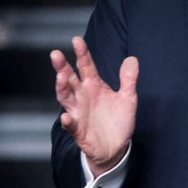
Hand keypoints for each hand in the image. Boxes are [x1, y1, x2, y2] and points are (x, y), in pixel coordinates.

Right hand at [50, 36, 137, 176]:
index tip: (76, 40)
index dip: (82, 53)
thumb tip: (132, 58)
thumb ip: (128, 79)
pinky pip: (71, 125)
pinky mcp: (79, 131)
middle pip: (69, 79)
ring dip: (61, 88)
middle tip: (56, 54)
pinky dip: (68, 121)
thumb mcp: (128, 98)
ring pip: (65, 98)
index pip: (86, 66)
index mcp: (94, 86)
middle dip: (62, 67)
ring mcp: (79, 113)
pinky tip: (67, 117)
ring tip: (61, 77)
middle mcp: (83, 96)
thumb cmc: (118, 120)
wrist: (116, 147)